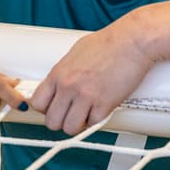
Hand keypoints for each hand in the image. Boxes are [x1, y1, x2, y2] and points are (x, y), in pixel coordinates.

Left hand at [29, 20, 154, 134]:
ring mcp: (86, 97)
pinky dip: (97, 119)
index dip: (46, 109)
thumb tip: (59, 85)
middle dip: (62, 120)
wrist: (132, 41)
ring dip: (79, 124)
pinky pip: (93, 124)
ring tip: (87, 113)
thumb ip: (64, 71)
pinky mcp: (105, 104)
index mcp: (58, 73)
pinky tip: (102, 108)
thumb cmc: (109, 42)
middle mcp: (68, 86)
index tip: (55, 107)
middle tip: (72, 113)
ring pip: (70, 128)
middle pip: (51, 121)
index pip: (37, 103)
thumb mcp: (76, 53)